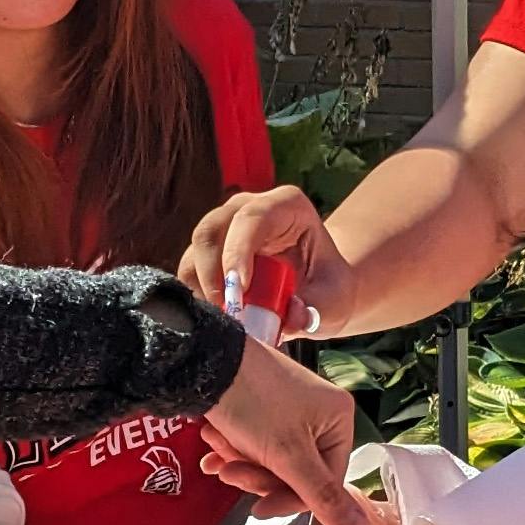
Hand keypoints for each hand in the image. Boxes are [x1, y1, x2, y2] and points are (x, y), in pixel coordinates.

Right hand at [181, 186, 352, 337]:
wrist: (316, 289)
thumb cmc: (327, 288)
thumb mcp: (335, 301)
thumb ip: (319, 310)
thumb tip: (291, 316)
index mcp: (285, 205)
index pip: (252, 218)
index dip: (238, 252)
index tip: (238, 292)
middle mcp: (247, 207)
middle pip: (211, 230)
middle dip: (212, 273)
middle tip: (227, 312)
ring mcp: (223, 227)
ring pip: (194, 251)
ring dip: (202, 289)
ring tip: (225, 320)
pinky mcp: (206, 252)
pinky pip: (188, 271)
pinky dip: (197, 296)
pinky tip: (217, 317)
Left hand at [198, 337, 369, 524]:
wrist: (206, 361)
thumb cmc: (254, 404)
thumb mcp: (288, 456)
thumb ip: (321, 496)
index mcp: (338, 419)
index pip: (325, 481)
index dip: (289, 499)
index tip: (257, 507)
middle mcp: (320, 412)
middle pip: (295, 471)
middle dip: (257, 474)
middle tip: (229, 471)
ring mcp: (291, 408)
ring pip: (271, 458)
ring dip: (240, 460)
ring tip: (217, 446)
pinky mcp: (263, 405)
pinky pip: (256, 440)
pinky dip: (233, 446)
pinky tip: (213, 443)